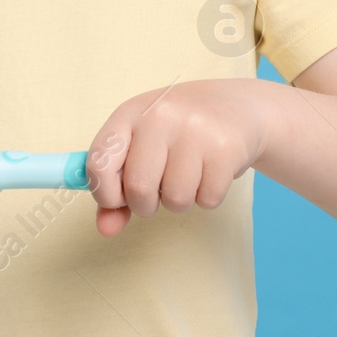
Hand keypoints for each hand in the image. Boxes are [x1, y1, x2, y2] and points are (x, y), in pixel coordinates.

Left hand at [86, 79, 264, 236]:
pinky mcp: (226, 148)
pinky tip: (210, 171)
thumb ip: (118, 188)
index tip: (117, 199)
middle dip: (146, 204)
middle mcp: (160, 116)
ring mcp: (195, 130)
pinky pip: (207, 200)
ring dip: (180, 201)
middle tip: (159, 189)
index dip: (104, 193)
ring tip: (189, 175)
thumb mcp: (142, 145)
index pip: (99, 161)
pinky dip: (207, 196)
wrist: (237, 107)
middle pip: (138, 189)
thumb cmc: (179, 132)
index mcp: (131, 112)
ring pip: (175, 200)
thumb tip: (105, 229)